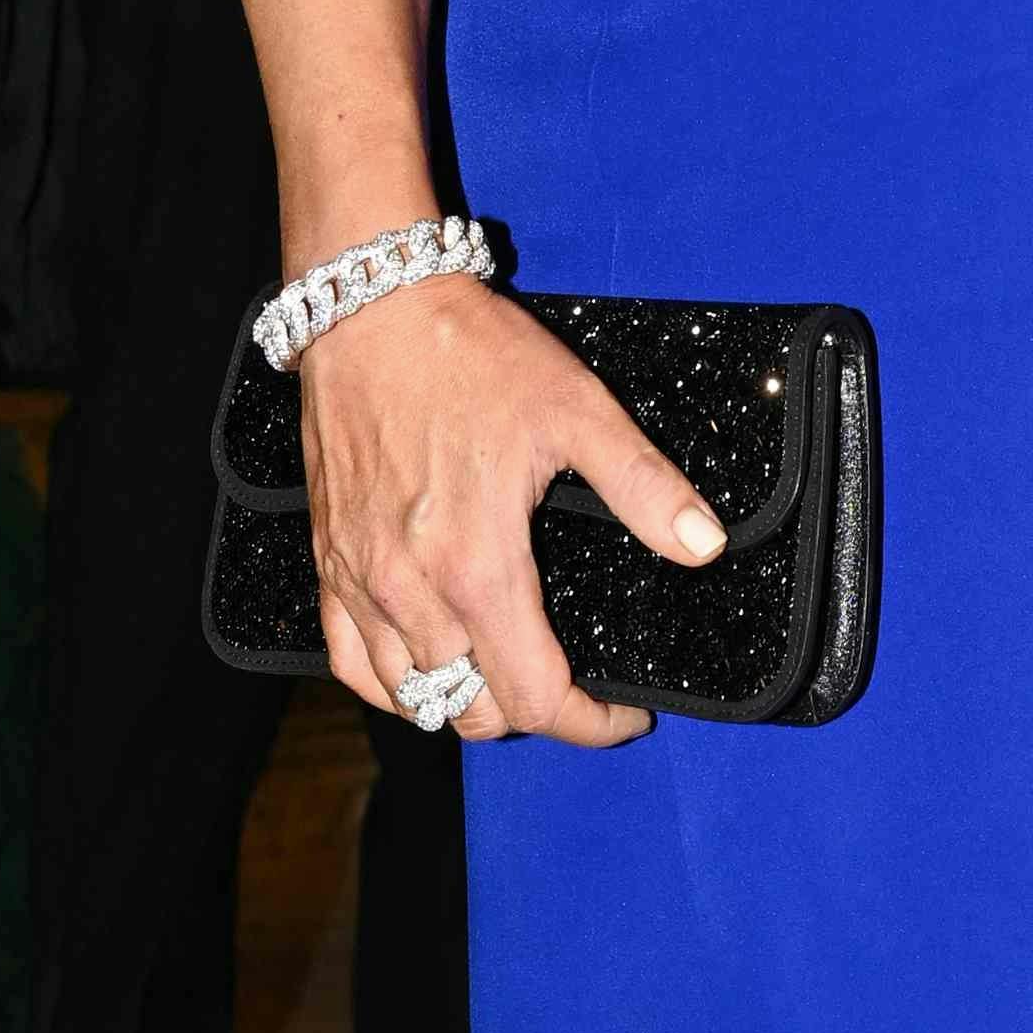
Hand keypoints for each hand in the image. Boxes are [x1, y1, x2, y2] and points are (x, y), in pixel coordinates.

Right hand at [297, 271, 735, 754]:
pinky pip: (350, 663)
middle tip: (574, 683)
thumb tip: (705, 544)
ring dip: (466, 703)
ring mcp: (361, 582)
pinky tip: (427, 669)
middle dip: (535, 713)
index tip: (623, 713)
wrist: (372, 308)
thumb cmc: (470, 356)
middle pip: (475, 713)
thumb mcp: (577, 411)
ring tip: (510, 675)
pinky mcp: (327, 563)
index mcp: (478, 566)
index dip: (589, 724)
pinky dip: (393, 686)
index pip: (534, 699)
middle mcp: (411, 591)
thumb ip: (643, 486)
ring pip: (413, 699)